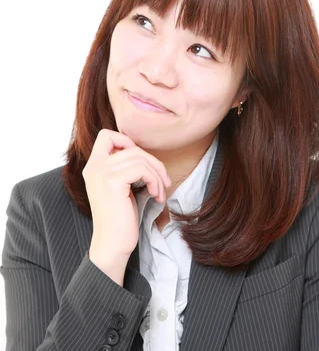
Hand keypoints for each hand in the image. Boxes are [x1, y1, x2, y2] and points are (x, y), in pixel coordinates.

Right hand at [82, 128, 170, 264]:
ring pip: (139, 157)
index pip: (106, 135)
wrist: (112, 245)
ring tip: (160, 190)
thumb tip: (144, 153)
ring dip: (156, 173)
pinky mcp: (112, 182)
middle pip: (131, 147)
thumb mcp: (120, 186)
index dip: (126, 141)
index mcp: (93, 166)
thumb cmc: (120, 218)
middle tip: (162, 180)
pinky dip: (154, 181)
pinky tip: (156, 195)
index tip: (141, 162)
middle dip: (152, 162)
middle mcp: (94, 166)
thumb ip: (123, 167)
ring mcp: (101, 172)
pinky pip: (142, 169)